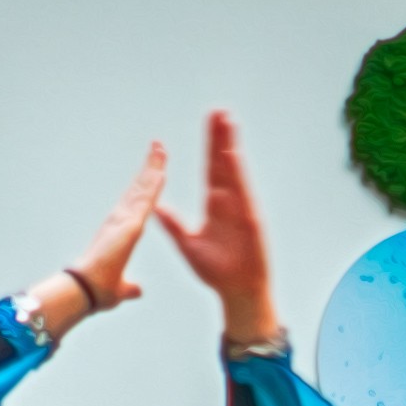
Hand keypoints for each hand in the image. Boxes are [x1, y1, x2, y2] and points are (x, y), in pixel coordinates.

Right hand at [72, 144, 166, 314]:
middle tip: (159, 147)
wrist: (86, 292)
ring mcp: (123, 221)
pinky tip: (160, 173)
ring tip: (161, 149)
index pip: (138, 204)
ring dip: (152, 169)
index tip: (155, 173)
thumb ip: (130, 288)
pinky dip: (152, 187)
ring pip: (141, 190)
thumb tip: (137, 290)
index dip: (146, 187)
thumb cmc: (98, 292)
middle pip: (139, 189)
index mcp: (120, 232)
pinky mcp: (128, 227)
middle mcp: (119, 220)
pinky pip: (144, 203)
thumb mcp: (121, 289)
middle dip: (149, 168)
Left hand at [155, 112, 278, 345]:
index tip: (211, 123)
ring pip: (234, 173)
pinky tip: (231, 155)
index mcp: (215, 206)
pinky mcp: (250, 221)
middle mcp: (229, 204)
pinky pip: (242, 193)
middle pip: (223, 164)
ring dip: (230, 147)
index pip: (211, 169)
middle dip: (221, 138)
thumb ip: (174, 226)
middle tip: (219, 112)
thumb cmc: (217, 273)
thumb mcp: (189, 246)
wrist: (237, 294)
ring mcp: (241, 210)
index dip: (210, 146)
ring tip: (228, 122)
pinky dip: (237, 174)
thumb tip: (155, 208)